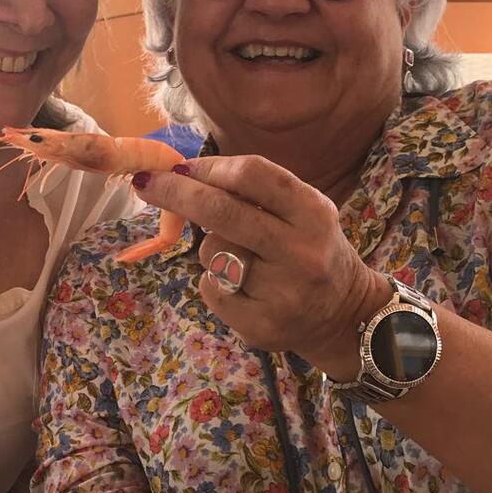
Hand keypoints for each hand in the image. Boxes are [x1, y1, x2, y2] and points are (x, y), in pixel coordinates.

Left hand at [134, 156, 390, 375]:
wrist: (344, 315)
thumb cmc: (309, 250)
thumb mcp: (302, 212)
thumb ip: (255, 194)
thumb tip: (184, 174)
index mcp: (313, 213)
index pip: (253, 176)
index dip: (209, 167)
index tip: (180, 167)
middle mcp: (302, 251)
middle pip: (222, 212)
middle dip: (177, 194)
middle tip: (147, 185)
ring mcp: (282, 293)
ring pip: (212, 253)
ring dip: (210, 250)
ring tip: (240, 260)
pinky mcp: (262, 325)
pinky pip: (211, 289)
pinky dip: (215, 284)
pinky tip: (243, 289)